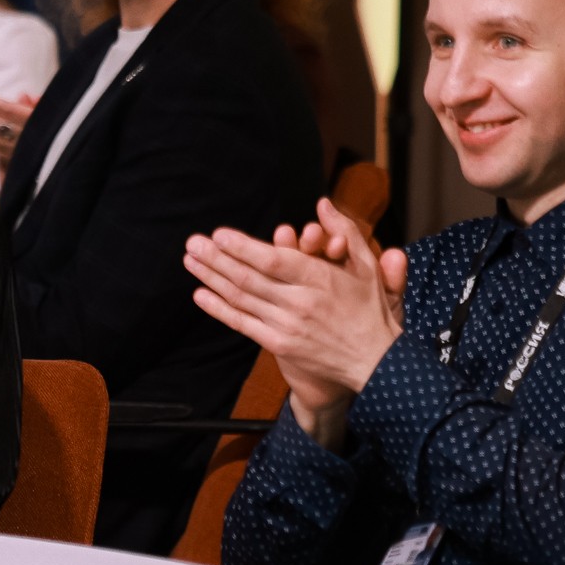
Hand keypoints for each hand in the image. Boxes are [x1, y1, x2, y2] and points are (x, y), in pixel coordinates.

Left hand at [183, 197, 407, 449]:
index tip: (219, 234)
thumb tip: (323, 203)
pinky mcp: (279, 344)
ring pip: (242, 298)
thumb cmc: (369, 308)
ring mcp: (287, 325)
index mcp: (321, 279)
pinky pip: (243, 323)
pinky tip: (200, 294)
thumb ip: (344, 231)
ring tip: (190, 260)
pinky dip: (219, 309)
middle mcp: (301, 302)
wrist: (375, 362)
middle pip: (249, 278)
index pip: (274, 260)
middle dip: (216, 259)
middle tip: (192, 242)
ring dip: (212, 278)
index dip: (243, 247)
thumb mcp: (365, 266)